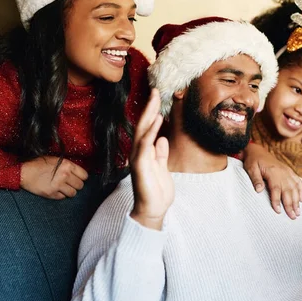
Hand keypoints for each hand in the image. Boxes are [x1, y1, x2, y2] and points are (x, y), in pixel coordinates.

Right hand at [20, 156, 87, 199]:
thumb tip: (76, 172)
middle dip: (76, 184)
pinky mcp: (52, 193)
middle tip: (71, 183)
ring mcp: (58, 185)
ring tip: (64, 187)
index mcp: (67, 165)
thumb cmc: (38, 164)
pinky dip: (61, 195)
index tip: (78, 177)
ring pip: (73, 193)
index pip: (84, 175)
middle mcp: (65, 175)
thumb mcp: (55, 159)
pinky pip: (63, 197)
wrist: (24, 172)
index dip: (82, 177)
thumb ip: (67, 165)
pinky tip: (56, 190)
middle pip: (80, 185)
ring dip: (70, 191)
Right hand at [129, 88, 173, 229]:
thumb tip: (162, 139)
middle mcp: (139, 152)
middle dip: (149, 107)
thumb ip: (161, 154)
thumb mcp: (163, 168)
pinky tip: (157, 120)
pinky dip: (151, 132)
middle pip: (143, 125)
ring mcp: (138, 158)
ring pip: (142, 131)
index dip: (152, 112)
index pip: (148, 128)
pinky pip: (146, 145)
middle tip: (155, 90)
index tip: (157, 97)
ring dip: (149, 114)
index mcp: (145, 152)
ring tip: (155, 99)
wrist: (152, 210)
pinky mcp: (141, 165)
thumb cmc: (157, 191)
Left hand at [242, 143, 301, 219]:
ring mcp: (287, 172)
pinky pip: (298, 182)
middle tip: (293, 217)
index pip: (276, 189)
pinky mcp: (289, 171)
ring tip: (298, 212)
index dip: (277, 201)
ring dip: (297, 201)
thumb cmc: (253, 161)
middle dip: (290, 205)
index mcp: (273, 172)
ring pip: (294, 188)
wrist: (257, 150)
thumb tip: (258, 190)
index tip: (279, 211)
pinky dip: (301, 191)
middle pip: (288, 191)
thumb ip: (255, 179)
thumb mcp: (250, 168)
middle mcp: (282, 172)